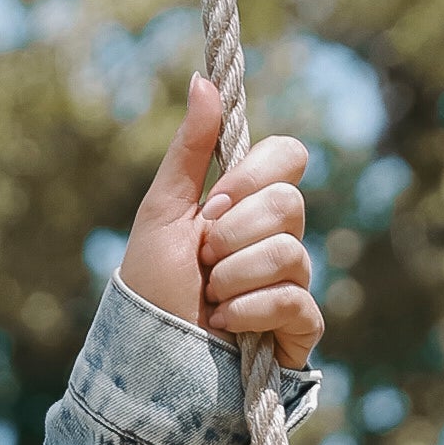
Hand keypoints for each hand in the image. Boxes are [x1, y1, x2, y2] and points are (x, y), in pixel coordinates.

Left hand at [118, 67, 322, 365]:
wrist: (145, 365)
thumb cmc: (150, 289)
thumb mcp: (162, 212)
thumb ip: (189, 149)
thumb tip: (203, 79)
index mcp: (247, 204)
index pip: (288, 156)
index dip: (253, 177)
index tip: (213, 204)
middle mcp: (275, 238)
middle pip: (290, 202)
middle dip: (232, 234)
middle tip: (203, 260)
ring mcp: (290, 283)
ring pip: (291, 252)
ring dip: (233, 277)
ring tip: (207, 300)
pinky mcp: (298, 329)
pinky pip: (296, 300)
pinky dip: (250, 310)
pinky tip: (224, 325)